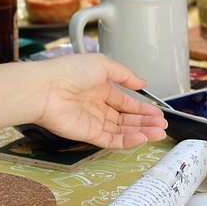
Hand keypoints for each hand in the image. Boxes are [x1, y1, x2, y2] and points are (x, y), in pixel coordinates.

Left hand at [33, 54, 166, 148]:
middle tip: (162, 125)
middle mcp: (97, 105)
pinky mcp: (87, 134)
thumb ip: (125, 75)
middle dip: (145, 122)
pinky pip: (111, 140)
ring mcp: (92, 121)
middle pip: (126, 118)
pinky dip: (127, 141)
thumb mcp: (102, 64)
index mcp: (100, 87)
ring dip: (141, 132)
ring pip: (121, 130)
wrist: (44, 89)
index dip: (142, 108)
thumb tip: (142, 83)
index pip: (125, 101)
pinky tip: (141, 138)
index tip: (158, 113)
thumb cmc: (68, 72)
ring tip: (158, 133)